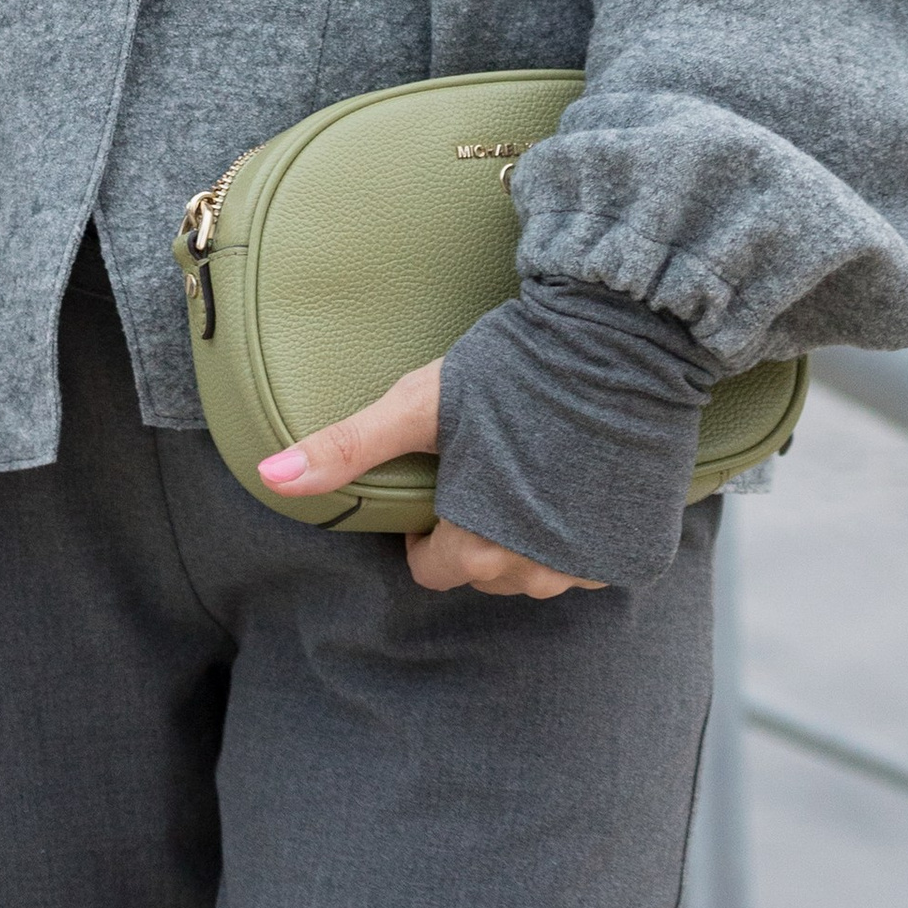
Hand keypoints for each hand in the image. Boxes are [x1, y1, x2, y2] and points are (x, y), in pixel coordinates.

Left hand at [257, 360, 601, 600]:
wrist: (619, 336)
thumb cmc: (512, 366)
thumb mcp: (420, 402)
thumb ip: (347, 447)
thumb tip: (270, 476)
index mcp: (480, 548)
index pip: (432, 568)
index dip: (425, 525)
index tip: (439, 478)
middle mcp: (539, 572)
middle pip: (484, 571)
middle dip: (473, 530)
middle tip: (480, 467)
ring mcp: (593, 564)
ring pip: (537, 572)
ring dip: (524, 537)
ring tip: (522, 472)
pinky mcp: (637, 547)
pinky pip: (589, 560)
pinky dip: (576, 533)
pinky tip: (571, 481)